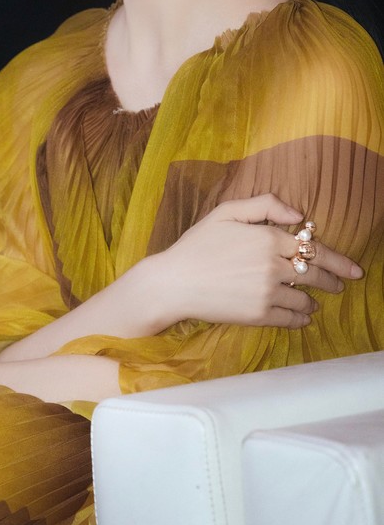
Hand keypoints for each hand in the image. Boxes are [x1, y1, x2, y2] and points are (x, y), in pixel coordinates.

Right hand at [146, 195, 361, 329]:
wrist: (174, 283)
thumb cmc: (197, 244)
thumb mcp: (226, 212)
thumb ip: (264, 205)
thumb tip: (298, 215)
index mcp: (268, 238)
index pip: (314, 249)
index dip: (337, 259)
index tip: (352, 268)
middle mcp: (273, 266)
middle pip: (317, 275)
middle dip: (335, 280)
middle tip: (343, 285)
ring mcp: (267, 293)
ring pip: (306, 300)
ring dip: (315, 301)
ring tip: (317, 302)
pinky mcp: (258, 315)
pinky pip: (291, 319)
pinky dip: (301, 319)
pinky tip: (303, 317)